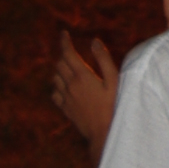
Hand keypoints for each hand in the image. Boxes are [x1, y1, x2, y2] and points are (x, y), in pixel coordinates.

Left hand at [50, 30, 117, 149]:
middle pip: (59, 64)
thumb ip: (104, 60)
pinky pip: (55, 95)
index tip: (64, 33)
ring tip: (70, 68)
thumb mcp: (114, 81)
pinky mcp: (66, 109)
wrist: (103, 133)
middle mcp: (70, 86)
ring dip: (60, 70)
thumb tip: (94, 41)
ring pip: (55, 78)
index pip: (67, 53)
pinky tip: (65, 88)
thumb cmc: (112, 106)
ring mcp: (66, 98)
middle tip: (72, 52)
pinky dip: (57, 87)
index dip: (64, 42)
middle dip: (64, 55)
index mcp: (82, 76)